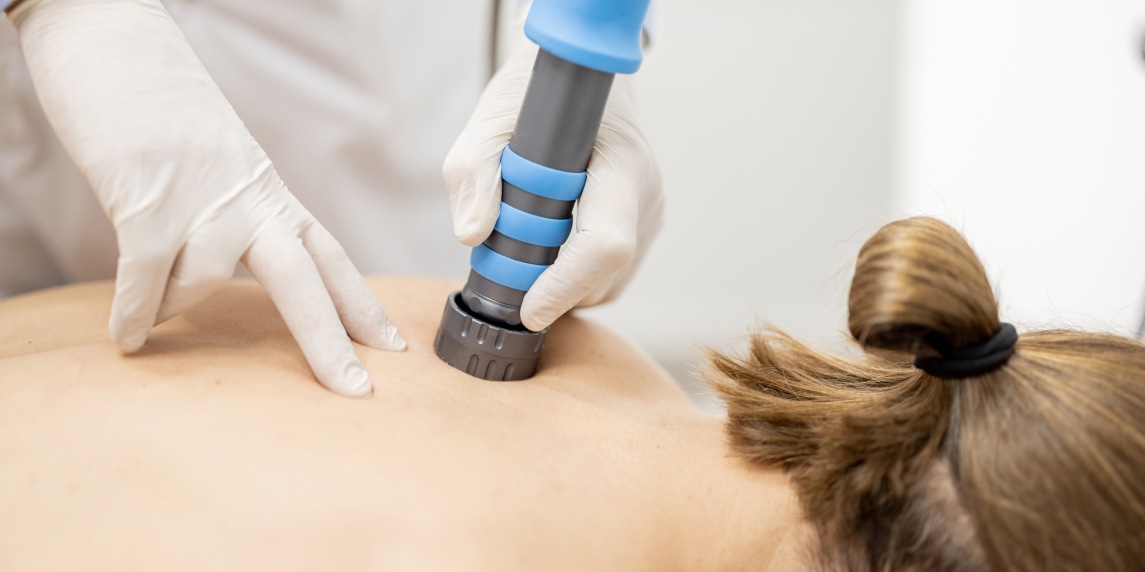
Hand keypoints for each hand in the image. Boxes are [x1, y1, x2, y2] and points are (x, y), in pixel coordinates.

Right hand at [11, 0, 403, 396]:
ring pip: (205, 282)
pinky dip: (136, 312)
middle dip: (331, 340)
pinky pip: (146, 277)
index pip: (331, 256)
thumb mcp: (219, 164)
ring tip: (147, 315)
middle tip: (356, 391)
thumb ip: (235, 215)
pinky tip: (128, 340)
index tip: (391, 347)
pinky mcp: (147, 200)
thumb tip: (226, 269)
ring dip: (174, 305)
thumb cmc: (162, 109)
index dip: (361, 304)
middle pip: (306, 280)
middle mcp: (249, 199)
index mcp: (270, 193)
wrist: (115, 43)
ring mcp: (201, 199)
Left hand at [442, 26, 663, 331]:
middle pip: (606, 276)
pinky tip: (545, 252)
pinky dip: (574, 279)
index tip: (527, 309)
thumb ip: (473, 172)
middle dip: (554, 292)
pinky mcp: (642, 227)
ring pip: (608, 285)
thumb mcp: (491, 119)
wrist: (575, 74)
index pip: (606, 244)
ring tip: (522, 254)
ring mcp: (649, 215)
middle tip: (505, 276)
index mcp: (620, 165)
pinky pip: (610, 277)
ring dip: (562, 288)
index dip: (566, 284)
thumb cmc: (537, 92)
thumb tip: (472, 234)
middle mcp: (645, 195)